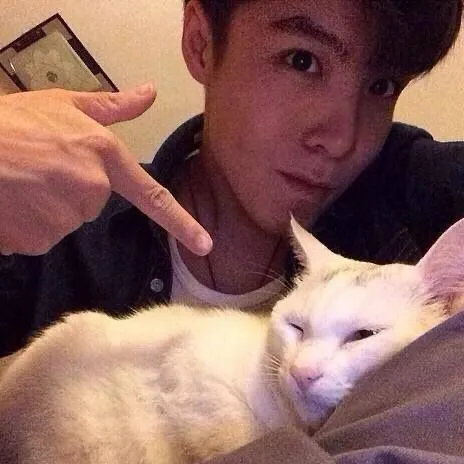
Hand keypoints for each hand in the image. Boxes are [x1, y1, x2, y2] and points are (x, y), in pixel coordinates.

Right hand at [0, 84, 211, 255]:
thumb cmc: (13, 121)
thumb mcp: (63, 105)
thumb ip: (111, 107)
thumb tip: (150, 93)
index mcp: (105, 156)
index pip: (154, 197)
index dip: (182, 224)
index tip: (206, 245)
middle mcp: (93, 188)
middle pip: (92, 205)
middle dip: (69, 192)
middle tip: (38, 170)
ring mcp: (66, 216)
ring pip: (65, 222)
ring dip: (45, 209)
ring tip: (20, 183)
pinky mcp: (39, 239)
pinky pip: (40, 237)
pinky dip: (26, 226)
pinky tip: (10, 203)